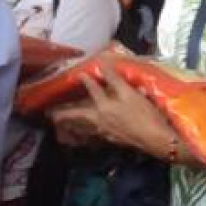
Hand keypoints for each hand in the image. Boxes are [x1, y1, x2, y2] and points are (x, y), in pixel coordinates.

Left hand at [53, 69, 181, 162]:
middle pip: (78, 117)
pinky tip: (87, 132)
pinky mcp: (113, 140)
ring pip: (83, 128)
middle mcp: (100, 121)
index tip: (79, 75)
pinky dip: (85, 132)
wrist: (155, 140)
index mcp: (103, 108)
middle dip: (63, 115)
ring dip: (72, 124)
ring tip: (62, 124)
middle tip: (50, 115)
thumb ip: (115, 80)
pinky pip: (93, 135)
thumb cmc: (144, 115)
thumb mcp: (130, 94)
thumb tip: (103, 65)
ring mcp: (106, 132)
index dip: (87, 81)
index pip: (92, 90)